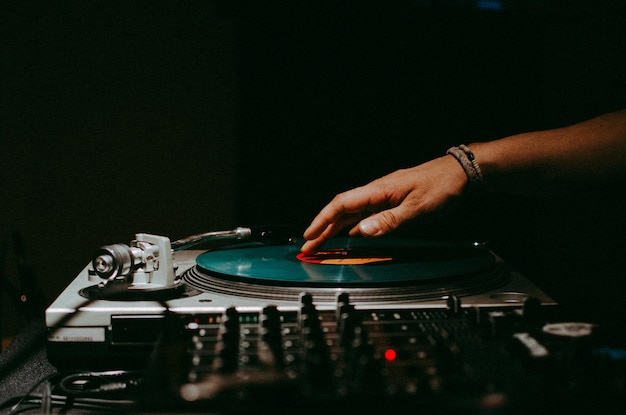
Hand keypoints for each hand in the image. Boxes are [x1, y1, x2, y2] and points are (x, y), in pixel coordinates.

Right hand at [301, 155, 468, 253]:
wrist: (461, 173)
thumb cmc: (442, 187)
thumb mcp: (417, 208)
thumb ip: (388, 221)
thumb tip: (361, 232)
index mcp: (378, 191)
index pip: (342, 205)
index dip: (323, 220)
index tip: (310, 234)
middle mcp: (377, 192)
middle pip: (342, 210)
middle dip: (323, 228)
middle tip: (309, 245)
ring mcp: (384, 196)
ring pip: (352, 213)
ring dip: (335, 227)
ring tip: (322, 241)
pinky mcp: (392, 200)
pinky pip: (365, 214)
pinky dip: (352, 225)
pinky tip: (350, 233)